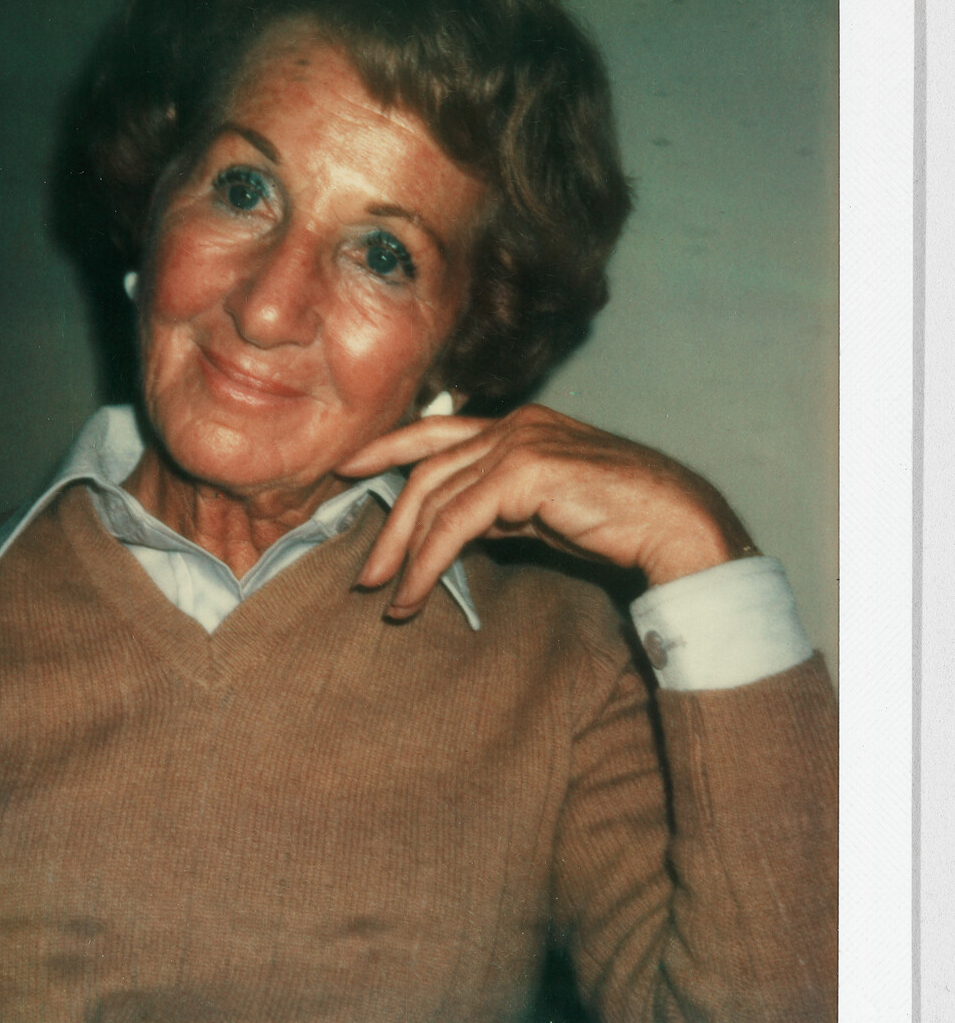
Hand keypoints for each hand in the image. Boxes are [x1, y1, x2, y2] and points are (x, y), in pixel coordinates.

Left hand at [336, 404, 755, 620]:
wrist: (673, 523)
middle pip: (425, 470)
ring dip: (404, 554)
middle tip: (366, 572)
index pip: (437, 431)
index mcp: (518, 425)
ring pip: (434, 497)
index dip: (388, 447)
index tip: (349, 468)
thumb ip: (498, 508)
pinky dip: (427, 563)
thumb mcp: (542, 510)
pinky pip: (455, 522)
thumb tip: (454, 532)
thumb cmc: (616, 522)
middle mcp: (514, 425)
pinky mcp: (524, 473)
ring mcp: (519, 443)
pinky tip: (415, 594)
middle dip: (389, 523)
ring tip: (388, 597)